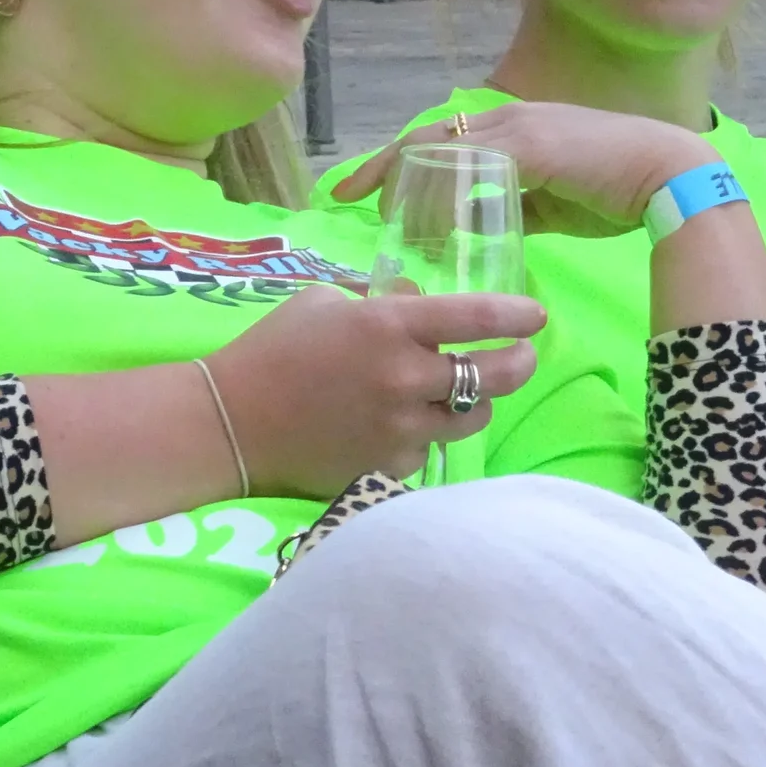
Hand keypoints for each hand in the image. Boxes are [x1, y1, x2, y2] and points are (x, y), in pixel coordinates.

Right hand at [204, 285, 542, 492]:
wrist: (230, 424)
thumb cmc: (272, 351)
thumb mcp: (323, 303)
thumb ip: (380, 300)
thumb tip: (419, 297)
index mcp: (388, 326)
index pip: (476, 317)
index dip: (515, 314)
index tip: (536, 314)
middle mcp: (404, 378)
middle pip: (494, 376)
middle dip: (519, 363)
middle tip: (522, 356)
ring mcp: (400, 430)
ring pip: (472, 419)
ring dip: (477, 403)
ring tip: (468, 392)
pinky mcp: (388, 468)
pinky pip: (430, 451)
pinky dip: (427, 437)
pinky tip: (408, 426)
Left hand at [334, 102, 715, 234]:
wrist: (669, 177)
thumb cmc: (618, 190)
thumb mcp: (549, 203)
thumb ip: (510, 206)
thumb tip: (470, 225)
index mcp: (509, 129)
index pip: (437, 139)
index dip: (395, 161)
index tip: (362, 189)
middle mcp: (506, 121)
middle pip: (425, 137)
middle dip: (382, 165)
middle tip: (345, 193)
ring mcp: (518, 130)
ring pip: (442, 147)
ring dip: (407, 180)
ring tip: (380, 211)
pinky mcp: (533, 148)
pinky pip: (476, 166)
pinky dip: (448, 190)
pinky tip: (430, 215)